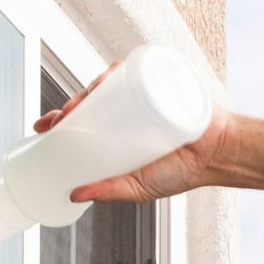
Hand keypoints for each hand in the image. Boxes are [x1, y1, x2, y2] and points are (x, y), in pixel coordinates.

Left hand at [33, 61, 236, 205]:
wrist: (218, 155)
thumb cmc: (183, 171)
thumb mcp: (138, 187)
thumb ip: (108, 190)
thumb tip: (75, 194)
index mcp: (119, 135)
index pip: (84, 123)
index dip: (62, 122)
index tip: (44, 127)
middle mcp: (127, 112)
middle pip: (91, 100)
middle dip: (70, 106)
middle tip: (60, 118)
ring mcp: (142, 94)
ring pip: (107, 84)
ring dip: (87, 89)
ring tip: (80, 104)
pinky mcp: (158, 80)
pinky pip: (133, 70)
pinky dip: (116, 70)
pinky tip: (104, 79)